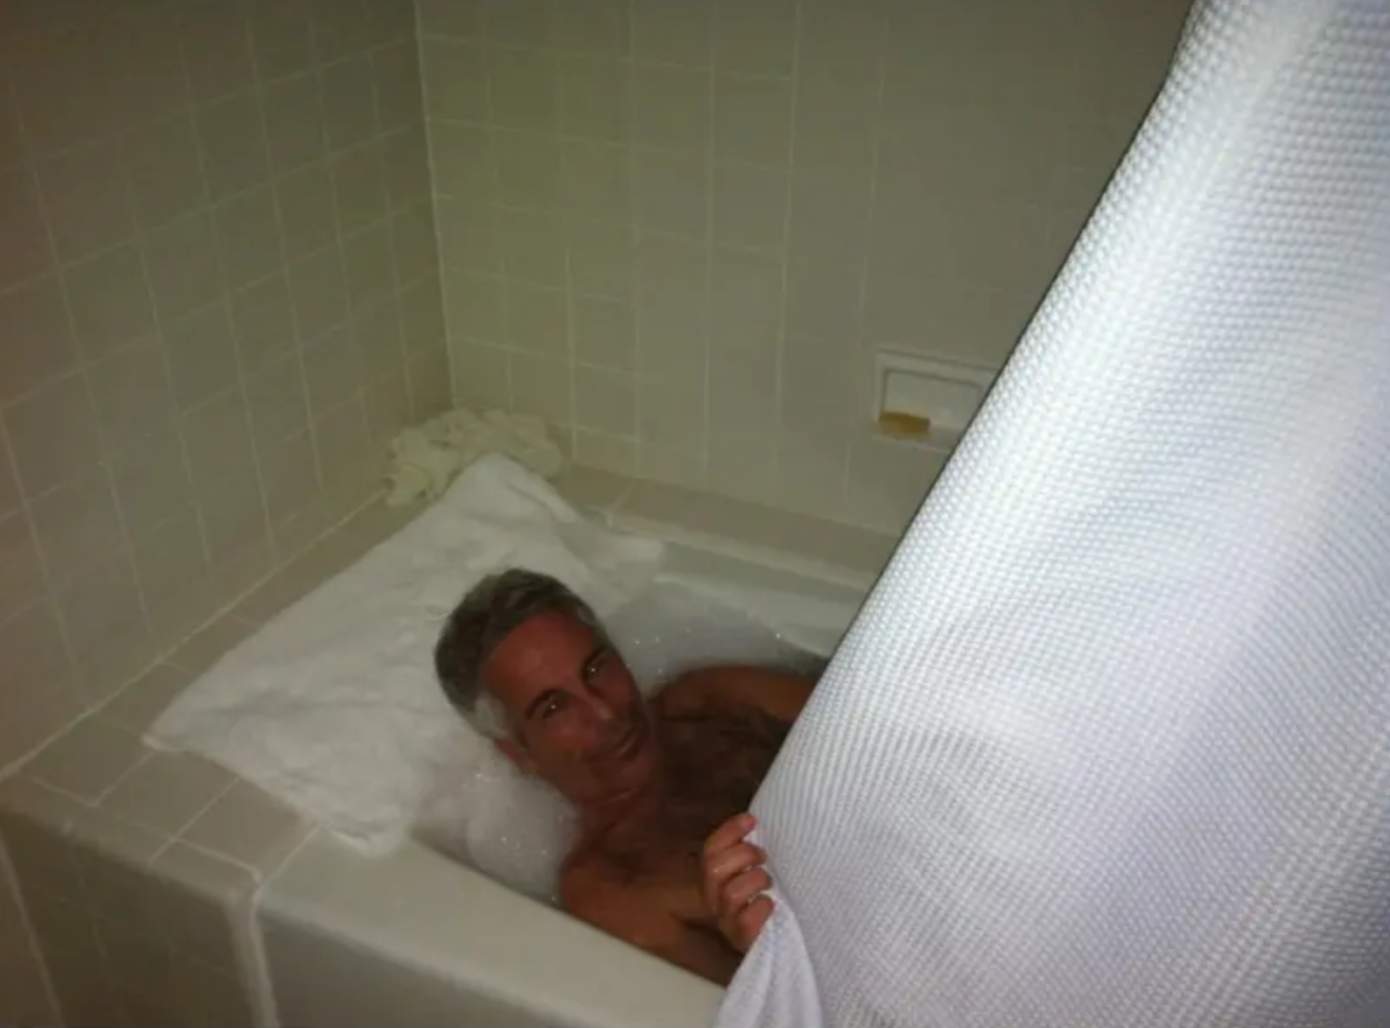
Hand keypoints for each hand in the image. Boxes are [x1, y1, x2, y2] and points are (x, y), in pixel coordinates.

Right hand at [700, 813, 773, 952]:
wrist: (777, 941)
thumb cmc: (764, 897)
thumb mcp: (753, 870)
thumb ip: (747, 849)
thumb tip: (754, 820)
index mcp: (713, 878)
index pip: (710, 850)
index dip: (729, 832)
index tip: (751, 820)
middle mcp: (713, 899)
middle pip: (714, 868)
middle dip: (743, 855)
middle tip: (763, 857)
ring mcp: (726, 921)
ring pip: (731, 892)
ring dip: (755, 880)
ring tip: (768, 882)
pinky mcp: (741, 939)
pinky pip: (746, 920)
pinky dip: (762, 907)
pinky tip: (770, 904)